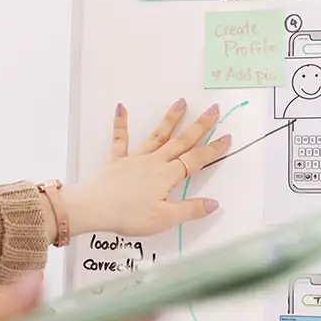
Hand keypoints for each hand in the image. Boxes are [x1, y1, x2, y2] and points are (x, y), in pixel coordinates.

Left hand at [64, 100, 231, 236]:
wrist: (94, 209)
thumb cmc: (129, 216)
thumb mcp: (164, 219)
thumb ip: (190, 210)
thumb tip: (213, 204)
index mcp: (167, 176)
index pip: (196, 160)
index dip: (213, 149)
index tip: (226, 137)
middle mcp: (154, 162)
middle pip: (181, 141)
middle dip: (200, 126)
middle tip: (213, 110)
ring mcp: (135, 159)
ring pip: (157, 135)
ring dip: (170, 118)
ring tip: (182, 102)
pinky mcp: (117, 160)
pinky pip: (120, 139)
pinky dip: (121, 122)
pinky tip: (121, 107)